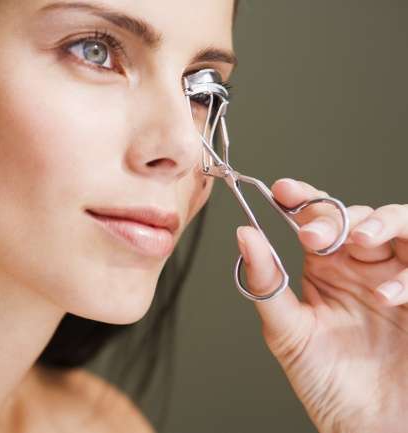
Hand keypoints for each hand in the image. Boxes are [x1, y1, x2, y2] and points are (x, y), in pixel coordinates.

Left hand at [236, 177, 407, 432]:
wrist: (365, 427)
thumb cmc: (327, 382)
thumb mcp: (287, 331)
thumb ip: (267, 283)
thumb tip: (243, 235)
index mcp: (326, 268)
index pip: (316, 220)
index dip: (302, 199)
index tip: (283, 190)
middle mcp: (363, 268)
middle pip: (360, 216)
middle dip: (337, 216)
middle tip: (315, 233)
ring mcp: (397, 281)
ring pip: (403, 227)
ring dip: (384, 224)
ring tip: (361, 240)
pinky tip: (388, 296)